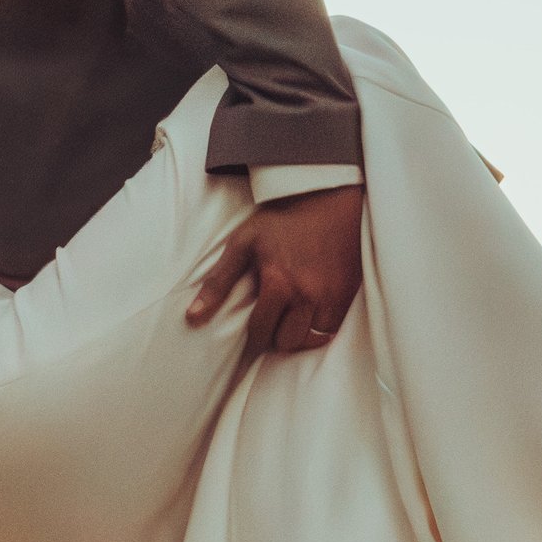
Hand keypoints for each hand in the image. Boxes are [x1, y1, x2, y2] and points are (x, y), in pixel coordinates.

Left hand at [187, 182, 364, 360]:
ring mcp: (333, 296)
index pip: (261, 333)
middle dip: (276, 337)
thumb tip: (193, 317)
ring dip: (299, 334)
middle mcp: (308, 295)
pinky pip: (333, 327)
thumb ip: (218, 281)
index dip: (253, 339)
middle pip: (288, 342)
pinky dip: (320, 326)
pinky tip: (310, 310)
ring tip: (290, 318)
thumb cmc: (283, 219)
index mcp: (279, 284)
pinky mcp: (349, 294)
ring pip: (312, 339)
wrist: (330, 199)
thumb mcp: (244, 242)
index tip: (250, 336)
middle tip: (271, 323)